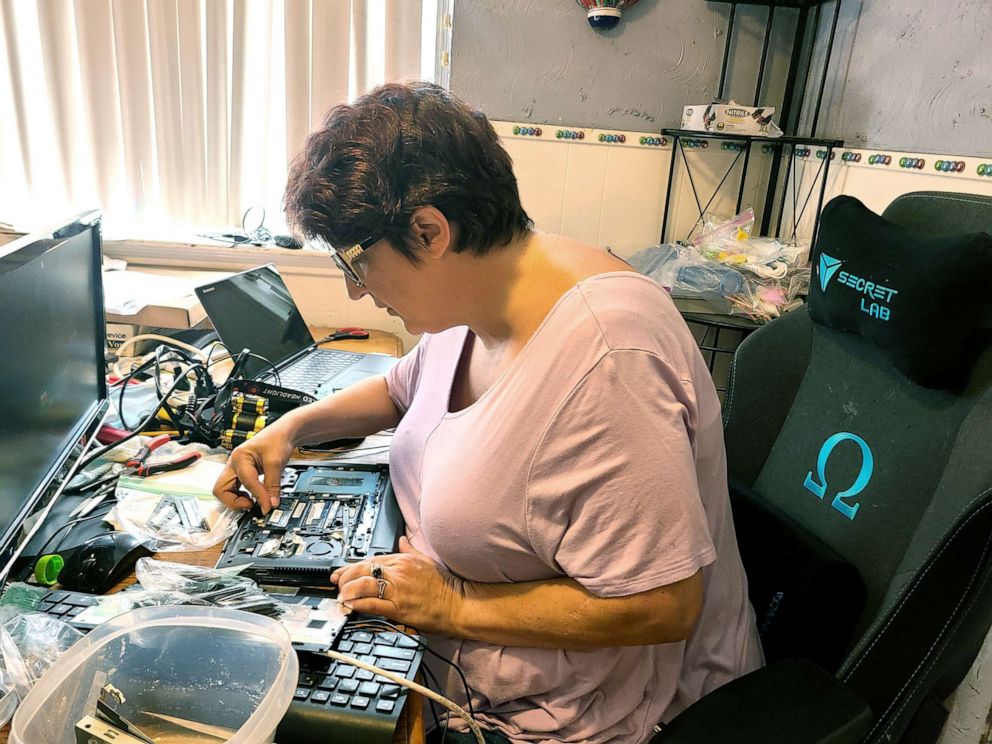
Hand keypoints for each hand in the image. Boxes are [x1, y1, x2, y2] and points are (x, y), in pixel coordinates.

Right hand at [212, 425, 294, 513]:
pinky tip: (252, 497)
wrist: (280, 434)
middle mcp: (233, 463)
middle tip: (251, 505)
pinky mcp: (240, 474)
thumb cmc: (276, 440)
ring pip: (224, 491)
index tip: (268, 506)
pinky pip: (233, 489)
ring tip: (252, 502)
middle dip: (234, 501)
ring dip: (236, 500)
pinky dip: (240, 496)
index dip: (259, 497)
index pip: (247, 482)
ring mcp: (235, 469)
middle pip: (221, 489)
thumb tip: (271, 504)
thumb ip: (273, 485)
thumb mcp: (277, 462)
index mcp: (240, 457)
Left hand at [331, 537, 464, 633]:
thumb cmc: (445, 585)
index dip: (353, 566)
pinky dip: (358, 604)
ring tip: (341, 595)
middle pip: (363, 570)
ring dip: (348, 590)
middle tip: (337, 583)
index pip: (371, 559)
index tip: (343, 571)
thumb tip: (402, 539)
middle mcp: (398, 572)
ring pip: (364, 585)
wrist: (457, 604)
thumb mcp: (426, 561)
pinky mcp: (398, 608)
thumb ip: (410, 550)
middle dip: (345, 576)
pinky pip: (372, 604)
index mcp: (403, 560)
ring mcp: (397, 590)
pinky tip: (351, 605)